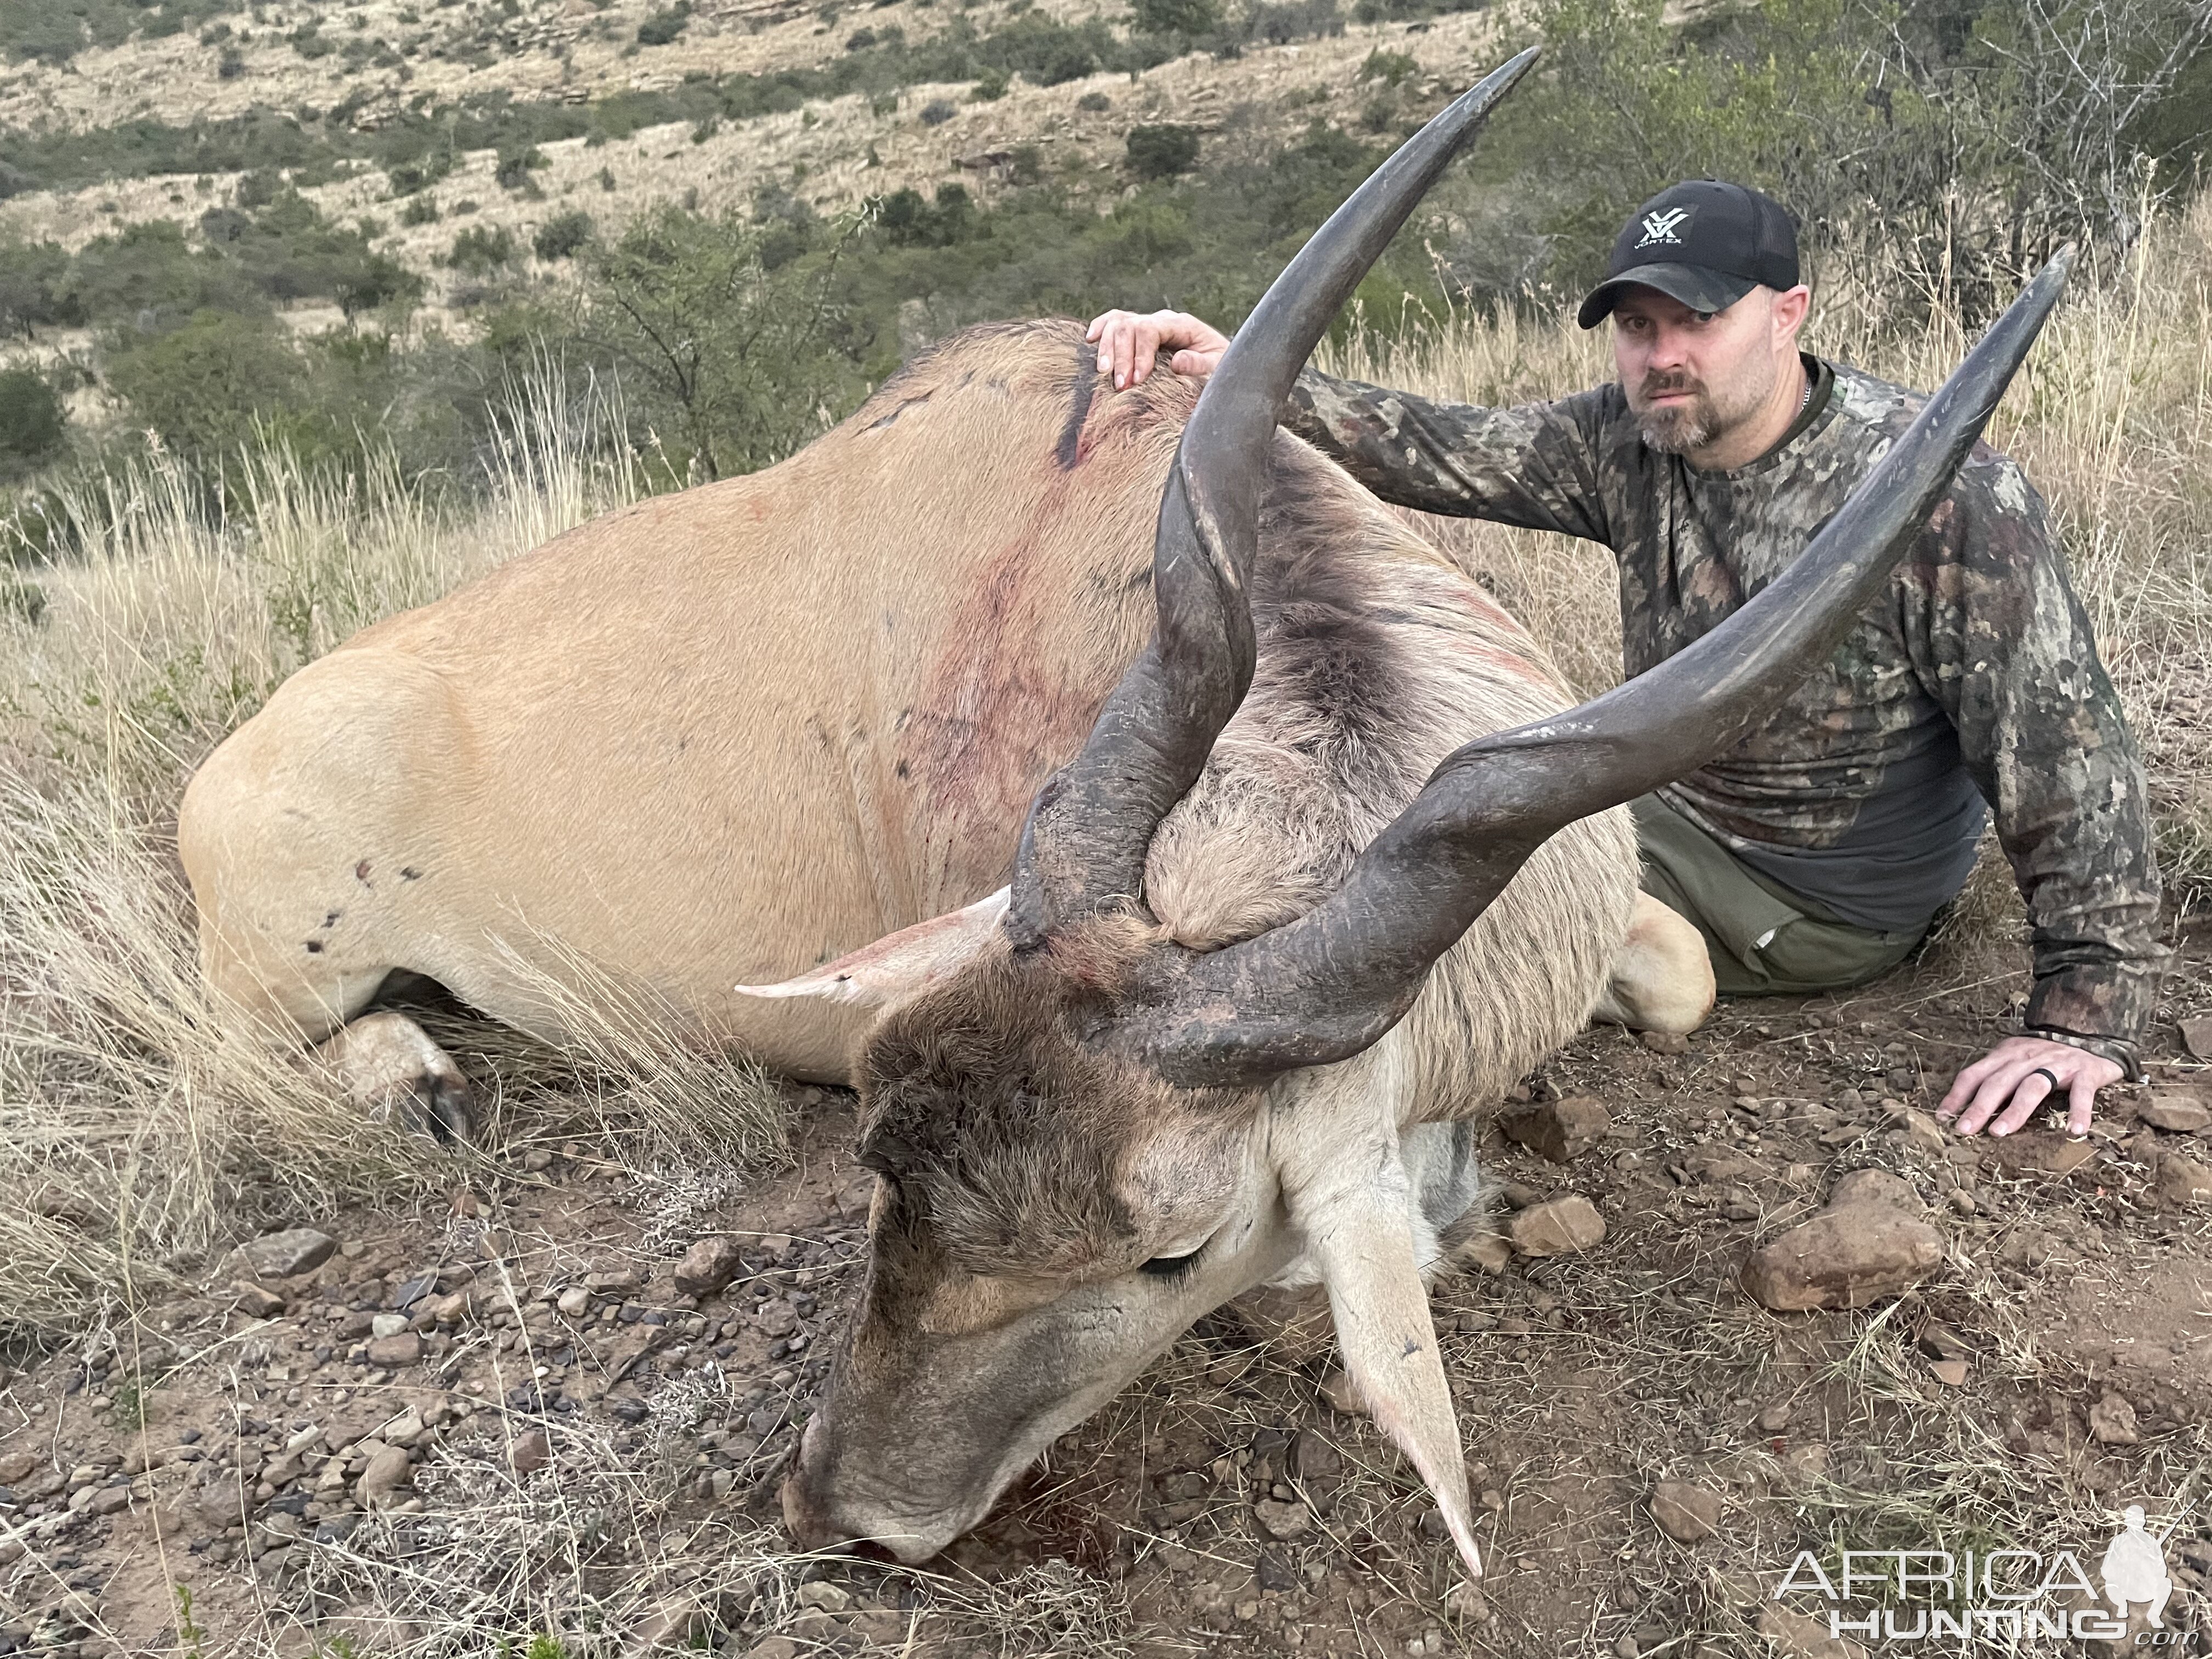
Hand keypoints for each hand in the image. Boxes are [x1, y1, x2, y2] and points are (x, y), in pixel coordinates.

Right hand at [1085, 309, 1229, 389]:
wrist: (1221, 366)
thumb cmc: (1219, 370)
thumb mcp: (1218, 369)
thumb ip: (1200, 365)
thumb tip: (1177, 361)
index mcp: (1181, 325)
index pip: (1150, 330)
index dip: (1139, 354)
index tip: (1136, 381)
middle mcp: (1161, 321)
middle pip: (1129, 326)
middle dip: (1121, 356)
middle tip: (1119, 386)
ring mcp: (1147, 325)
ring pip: (1116, 322)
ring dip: (1106, 347)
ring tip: (1102, 373)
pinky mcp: (1137, 334)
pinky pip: (1113, 323)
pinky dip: (1100, 330)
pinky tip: (1089, 342)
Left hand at [1937, 1035, 2121, 1137]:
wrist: (2092, 1035)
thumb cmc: (2045, 1057)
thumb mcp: (2015, 1061)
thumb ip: (1994, 1079)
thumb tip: (1964, 1108)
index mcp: (2006, 1054)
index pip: (1975, 1074)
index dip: (1957, 1094)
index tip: (1943, 1117)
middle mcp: (2028, 1057)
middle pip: (1999, 1082)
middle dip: (1979, 1107)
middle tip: (1964, 1130)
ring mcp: (2057, 1063)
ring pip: (2032, 1086)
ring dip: (2015, 1110)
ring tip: (1999, 1132)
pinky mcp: (2086, 1072)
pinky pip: (2082, 1093)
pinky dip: (2079, 1111)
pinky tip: (2075, 1131)